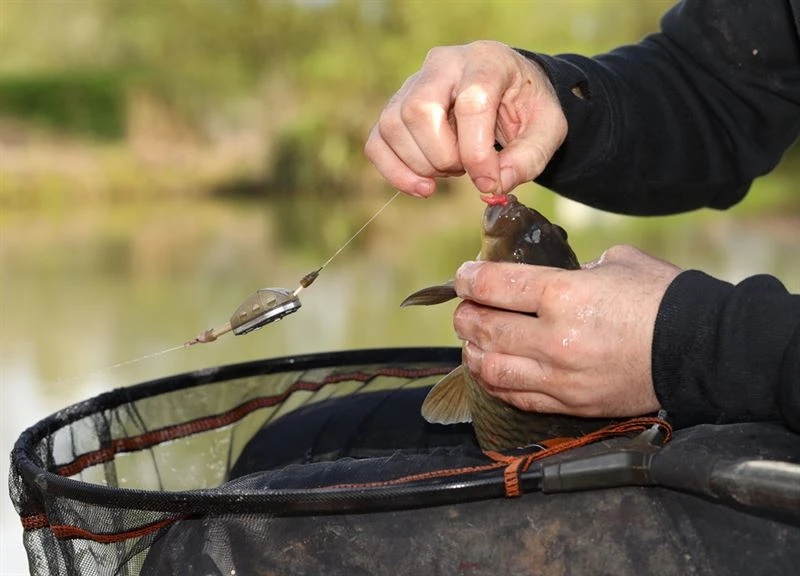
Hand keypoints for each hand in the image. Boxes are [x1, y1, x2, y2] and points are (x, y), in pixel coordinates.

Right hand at [365, 41, 565, 197]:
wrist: (511, 91)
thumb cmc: (528, 107)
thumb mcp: (548, 130)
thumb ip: (529, 158)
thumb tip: (492, 186)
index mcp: (487, 61)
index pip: (471, 102)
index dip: (476, 152)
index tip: (488, 182)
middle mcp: (443, 64)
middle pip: (419, 110)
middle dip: (443, 156)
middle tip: (466, 169)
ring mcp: (413, 83)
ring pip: (393, 125)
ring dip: (421, 164)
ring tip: (451, 169)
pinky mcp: (396, 108)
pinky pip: (377, 141)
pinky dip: (394, 171)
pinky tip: (422, 187)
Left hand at [452, 245, 681, 417]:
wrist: (702, 351)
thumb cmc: (663, 299)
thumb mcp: (616, 262)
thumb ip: (572, 269)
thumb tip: (545, 279)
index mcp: (565, 296)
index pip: (493, 286)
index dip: (468, 279)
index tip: (463, 276)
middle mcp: (555, 339)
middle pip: (483, 328)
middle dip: (465, 315)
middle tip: (465, 308)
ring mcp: (561, 378)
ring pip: (491, 369)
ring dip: (473, 352)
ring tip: (474, 340)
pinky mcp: (571, 404)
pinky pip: (516, 397)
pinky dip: (495, 382)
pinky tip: (491, 369)